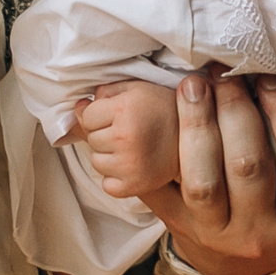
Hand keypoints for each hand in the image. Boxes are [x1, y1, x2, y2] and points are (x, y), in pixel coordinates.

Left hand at [68, 80, 182, 198]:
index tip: (119, 114)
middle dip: (105, 133)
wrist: (198, 135)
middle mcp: (126, 137)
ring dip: (109, 156)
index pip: (87, 116)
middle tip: (130, 130)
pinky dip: (115, 178)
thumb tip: (77, 107)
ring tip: (133, 147)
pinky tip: (133, 165)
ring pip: (97, 162)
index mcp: (125, 109)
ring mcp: (130, 165)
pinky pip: (107, 185)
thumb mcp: (135, 88)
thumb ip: (104, 93)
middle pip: (91, 139)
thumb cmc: (164, 107)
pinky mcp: (136, 186)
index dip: (100, 114)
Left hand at [140, 72, 275, 274]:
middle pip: (251, 165)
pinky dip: (162, 150)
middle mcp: (264, 234)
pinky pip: (165, 189)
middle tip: (226, 70)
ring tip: (195, 83)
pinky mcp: (179, 228)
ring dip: (197, 123)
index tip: (270, 76)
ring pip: (203, 179)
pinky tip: (160, 114)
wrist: (232, 261)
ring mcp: (218, 234)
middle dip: (237, 109)